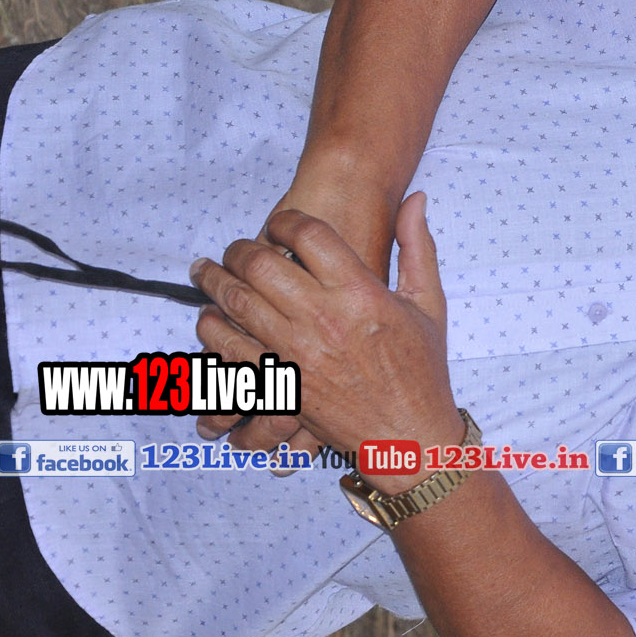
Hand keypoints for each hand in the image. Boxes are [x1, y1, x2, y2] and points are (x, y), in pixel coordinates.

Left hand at [191, 194, 458, 474]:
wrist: (410, 437)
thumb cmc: (422, 371)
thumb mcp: (429, 303)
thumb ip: (418, 247)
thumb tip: (415, 199)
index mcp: (361, 294)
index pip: (308, 234)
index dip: (285, 220)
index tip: (279, 223)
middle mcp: (324, 319)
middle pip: (259, 263)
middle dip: (238, 249)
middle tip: (233, 249)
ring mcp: (297, 354)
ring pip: (235, 303)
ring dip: (214, 282)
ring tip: (206, 273)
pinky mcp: (280, 384)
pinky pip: (228, 350)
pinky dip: (211, 331)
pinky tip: (210, 320)